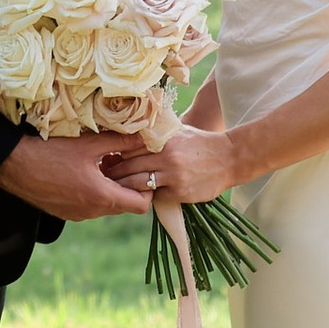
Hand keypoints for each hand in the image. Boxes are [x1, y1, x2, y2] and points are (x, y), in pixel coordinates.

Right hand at [0, 131, 153, 222]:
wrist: (14, 166)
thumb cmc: (52, 153)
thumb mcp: (89, 144)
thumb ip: (121, 141)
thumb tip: (146, 135)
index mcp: (102, 198)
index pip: (141, 205)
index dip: (147, 189)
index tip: (142, 170)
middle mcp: (91, 212)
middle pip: (124, 206)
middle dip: (128, 185)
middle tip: (123, 162)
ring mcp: (76, 215)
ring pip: (106, 206)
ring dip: (110, 188)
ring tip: (102, 163)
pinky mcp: (64, 213)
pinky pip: (88, 206)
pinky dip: (93, 192)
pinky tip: (84, 171)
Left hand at [103, 119, 237, 202]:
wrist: (229, 158)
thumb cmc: (200, 143)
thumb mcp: (178, 131)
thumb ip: (156, 132)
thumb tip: (131, 129)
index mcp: (163, 139)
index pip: (128, 147)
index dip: (113, 154)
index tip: (101, 159)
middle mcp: (166, 156)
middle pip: (128, 166)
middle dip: (112, 173)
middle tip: (99, 177)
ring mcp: (173, 175)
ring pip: (136, 183)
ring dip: (122, 188)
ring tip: (111, 190)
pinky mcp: (179, 192)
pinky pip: (154, 196)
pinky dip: (144, 197)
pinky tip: (134, 198)